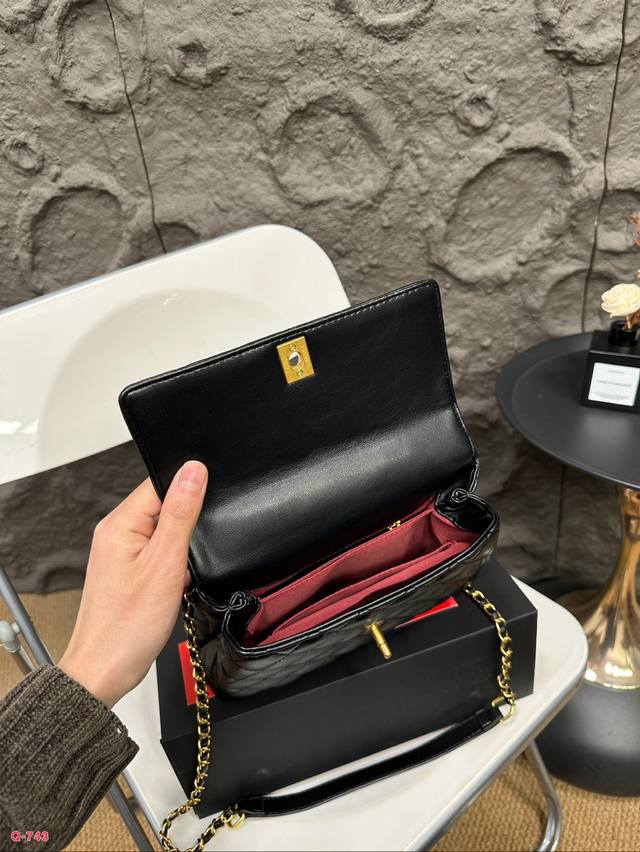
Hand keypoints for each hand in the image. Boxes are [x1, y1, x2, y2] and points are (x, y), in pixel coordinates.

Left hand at [59, 461, 207, 706]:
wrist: (106, 670)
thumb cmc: (128, 626)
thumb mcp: (165, 564)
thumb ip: (181, 514)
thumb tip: (193, 470)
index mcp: (120, 523)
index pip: (161, 483)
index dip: (189, 490)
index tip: (205, 509)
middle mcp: (116, 533)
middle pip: (164, 505)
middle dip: (187, 525)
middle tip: (188, 554)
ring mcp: (122, 553)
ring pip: (166, 532)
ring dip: (182, 548)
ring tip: (178, 573)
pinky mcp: (130, 571)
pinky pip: (162, 553)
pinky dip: (175, 566)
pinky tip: (176, 584)